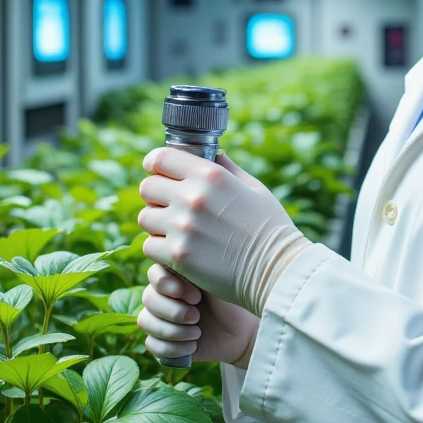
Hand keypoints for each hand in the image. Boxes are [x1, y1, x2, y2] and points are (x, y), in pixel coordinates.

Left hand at [137, 148, 310, 317]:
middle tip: (169, 207)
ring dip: (156, 224)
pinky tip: (178, 252)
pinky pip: (149, 246)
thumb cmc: (270, 228)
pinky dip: (160, 249)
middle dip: (155, 196)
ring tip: (175, 231)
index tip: (158, 172)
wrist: (277, 270)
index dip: (155, 165)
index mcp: (211, 175)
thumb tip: (213, 152)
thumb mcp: (254, 188)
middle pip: (147, 187)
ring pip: (145, 217)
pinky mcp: (178, 256)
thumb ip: (228, 168)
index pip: (161, 158)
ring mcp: (183, 227)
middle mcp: (193, 197)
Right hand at [137, 264, 257, 365]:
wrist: (241, 331)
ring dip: (172, 331)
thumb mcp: (216, 280)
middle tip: (197, 316)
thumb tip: (177, 255)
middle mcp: (162, 295)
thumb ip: (195, 267)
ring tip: (197, 333)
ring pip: (145, 321)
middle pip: (148, 298)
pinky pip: (150, 344)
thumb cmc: (229, 300)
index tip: (197, 296)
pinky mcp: (162, 340)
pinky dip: (172, 348)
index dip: (171, 287)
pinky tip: (192, 346)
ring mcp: (159, 318)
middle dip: (173, 311)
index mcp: (173, 275)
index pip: (154, 274)